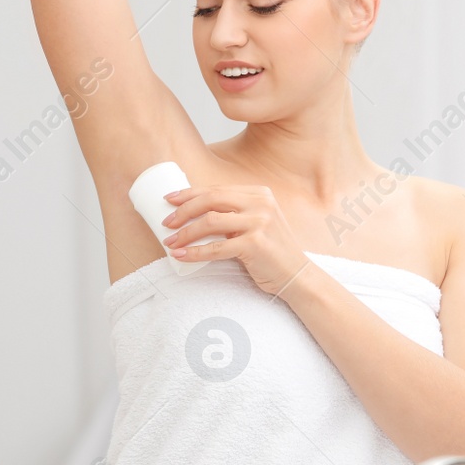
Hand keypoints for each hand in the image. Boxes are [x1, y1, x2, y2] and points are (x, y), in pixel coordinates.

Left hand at [161, 184, 311, 298]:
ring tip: (171, 242)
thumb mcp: (256, 223)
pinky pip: (216, 248)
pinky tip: (181, 256)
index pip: (216, 189)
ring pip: (210, 222)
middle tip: (167, 223)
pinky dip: (195, 252)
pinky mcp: (255, 244)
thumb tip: (192, 212)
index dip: (189, 193)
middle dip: (183, 211)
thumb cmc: (271, 251)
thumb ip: (234, 213)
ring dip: (185, 233)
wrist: (297, 275)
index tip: (168, 199)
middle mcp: (260, 203)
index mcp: (259, 193)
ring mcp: (259, 222)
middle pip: (210, 199)